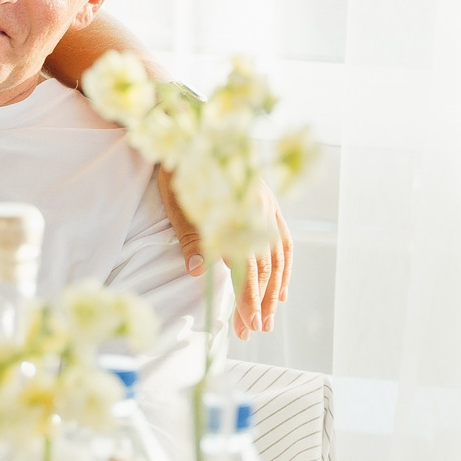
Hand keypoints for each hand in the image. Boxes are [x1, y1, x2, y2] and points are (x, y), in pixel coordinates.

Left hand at [157, 170, 294, 337]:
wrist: (195, 129)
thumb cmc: (180, 166)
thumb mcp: (178, 200)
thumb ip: (190, 236)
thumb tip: (195, 272)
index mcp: (236, 212)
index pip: (246, 264)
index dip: (247, 297)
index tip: (245, 323)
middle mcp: (258, 211)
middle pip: (264, 266)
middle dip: (258, 302)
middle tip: (250, 331)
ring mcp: (267, 207)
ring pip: (277, 258)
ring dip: (272, 292)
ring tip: (266, 320)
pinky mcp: (269, 203)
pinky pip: (283, 242)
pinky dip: (283, 269)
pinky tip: (280, 291)